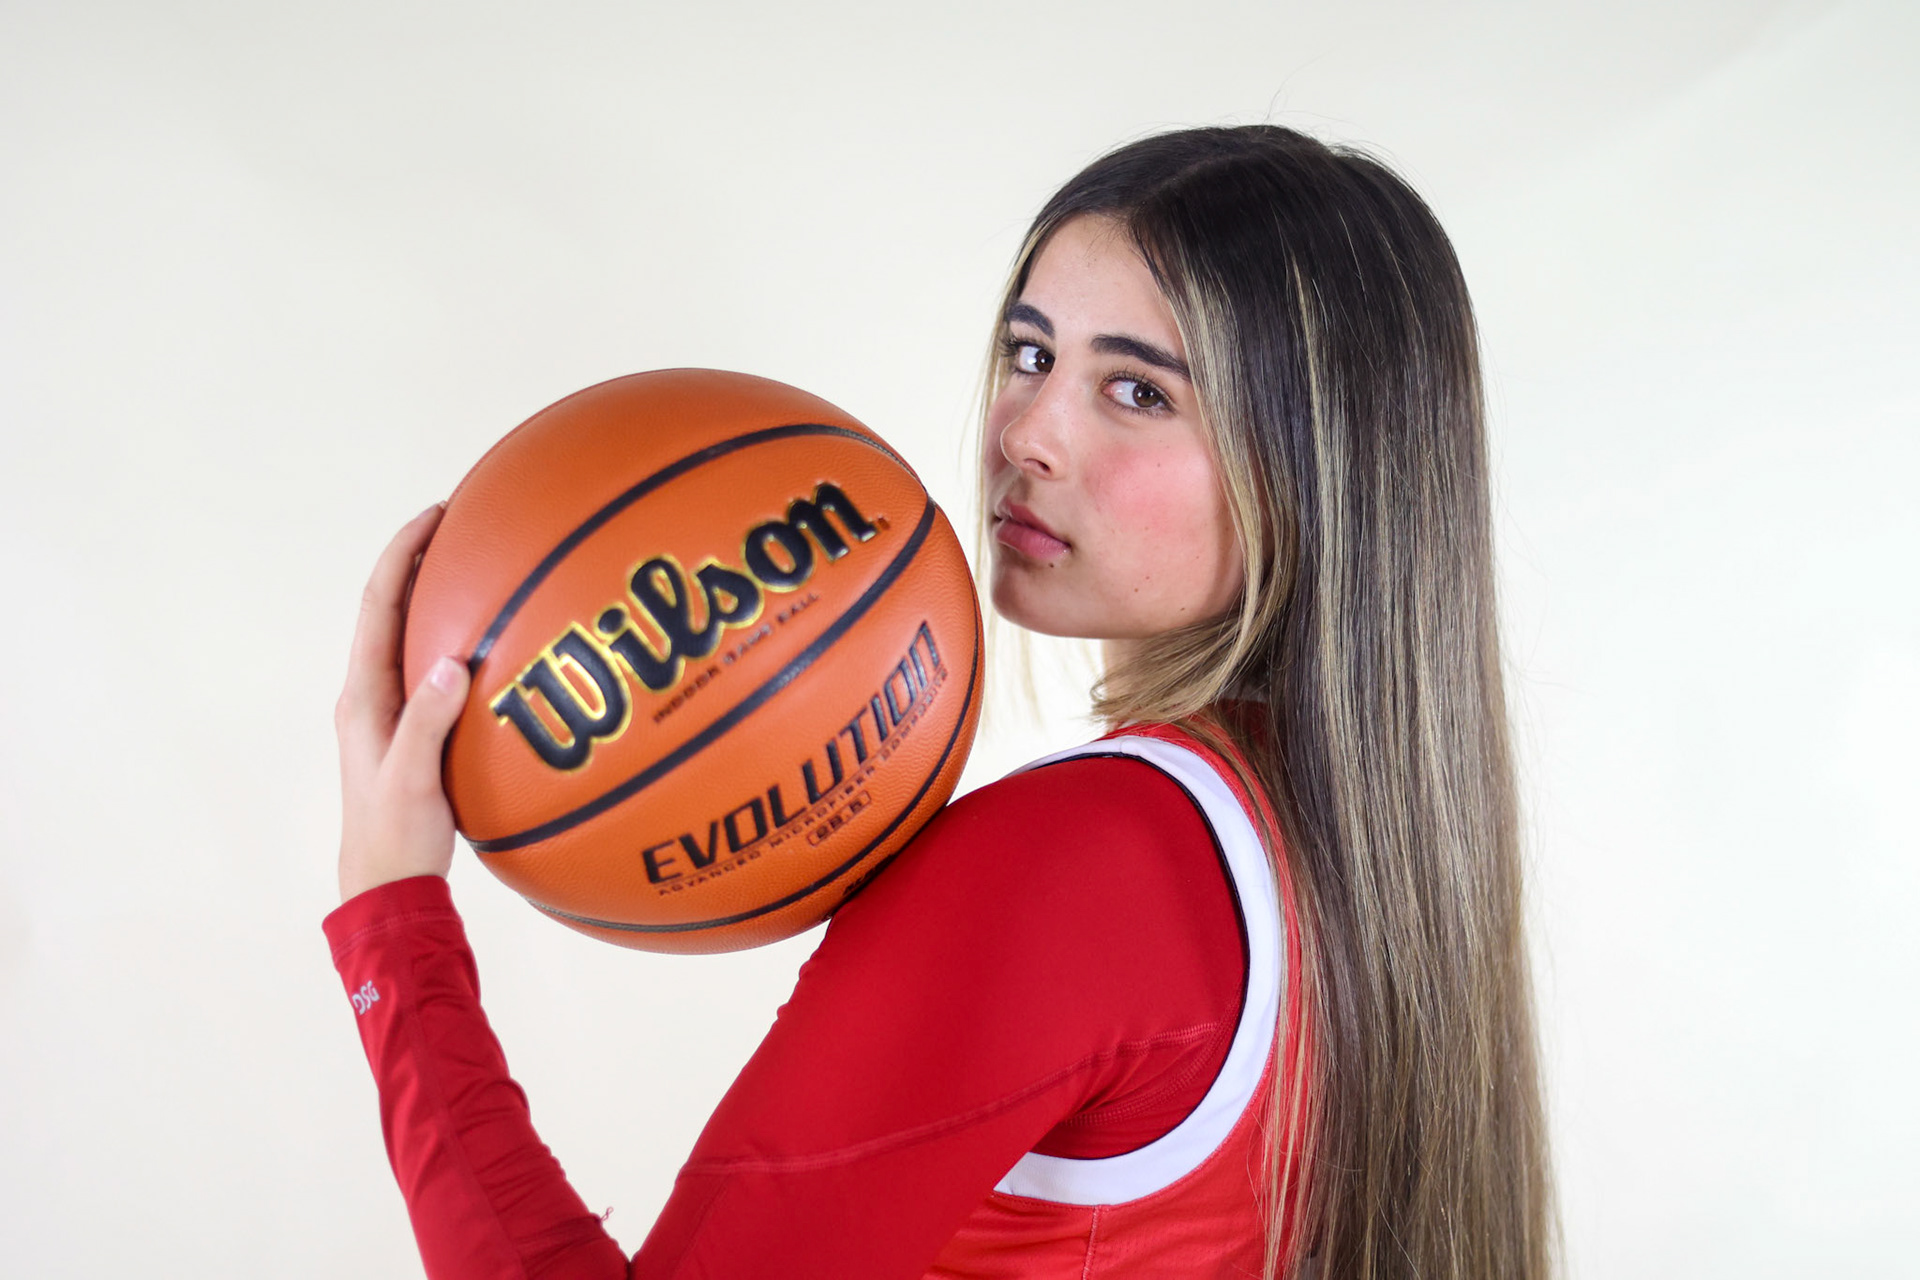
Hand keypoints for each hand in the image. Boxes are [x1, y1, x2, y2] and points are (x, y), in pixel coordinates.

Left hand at [335, 504, 471, 903]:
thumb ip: (429, 722)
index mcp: (364, 697)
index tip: (434, 515)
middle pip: (392, 609)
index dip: (402, 555)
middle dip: (422, 561)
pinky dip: (457, 639)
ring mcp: (392, 712)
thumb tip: (452, 663)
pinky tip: (495, 642)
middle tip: (461, 523)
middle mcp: (372, 695)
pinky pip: (434, 668)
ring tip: (478, 565)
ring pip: (412, 637)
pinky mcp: (414, 730)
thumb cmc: (394, 836)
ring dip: (437, 597)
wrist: (384, 885)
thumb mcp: (413, 778)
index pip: (378, 606)